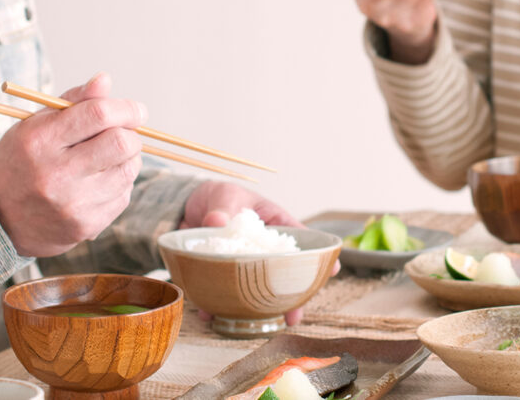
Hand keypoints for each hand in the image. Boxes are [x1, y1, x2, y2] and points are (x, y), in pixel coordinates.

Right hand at [0, 73, 145, 257]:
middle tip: (124, 133)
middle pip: (121, 143)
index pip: (98, 115)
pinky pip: (124, 194)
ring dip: (128, 158)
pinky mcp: (86, 225)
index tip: (136, 110)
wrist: (0, 218)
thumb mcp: (35, 124)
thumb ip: (73, 101)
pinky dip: (120, 182)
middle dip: (131, 133)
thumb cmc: (23, 161)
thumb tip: (105, 80)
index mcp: (40, 141)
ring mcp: (73, 203)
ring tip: (108, 157)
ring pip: (129, 170)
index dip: (126, 108)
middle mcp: (56, 174)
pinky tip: (99, 181)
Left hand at [180, 181, 338, 326]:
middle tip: (294, 316)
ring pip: (257, 290)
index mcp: (274, 224)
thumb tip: (216, 221)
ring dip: (259, 309)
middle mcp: (263, 249)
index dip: (318, 256)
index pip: (301, 240)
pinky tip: (212, 314)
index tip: (332, 270)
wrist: (186, 208)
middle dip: (292, 297)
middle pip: (284, 274)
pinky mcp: (222, 276)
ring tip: (261, 323)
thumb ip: (223, 208)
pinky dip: (218, 306)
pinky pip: (224, 294)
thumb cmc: (219, 196)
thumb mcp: (225, 196)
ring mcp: (244, 265)